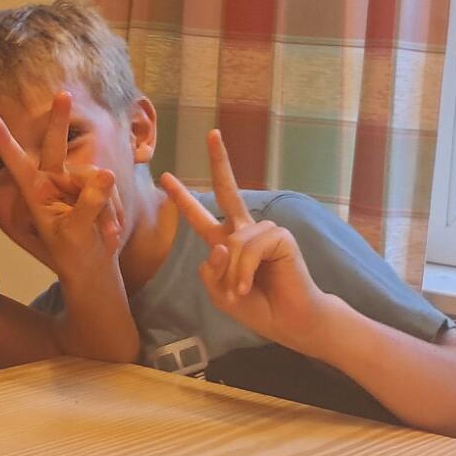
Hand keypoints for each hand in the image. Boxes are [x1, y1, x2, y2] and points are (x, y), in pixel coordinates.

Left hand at [0, 91, 122, 271]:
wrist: (92, 266)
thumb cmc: (74, 255)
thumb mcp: (76, 235)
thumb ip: (88, 205)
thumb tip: (106, 173)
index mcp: (36, 194)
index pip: (17, 164)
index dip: (5, 142)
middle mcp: (52, 182)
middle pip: (55, 145)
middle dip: (60, 120)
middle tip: (63, 94)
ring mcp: (73, 182)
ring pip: (94, 174)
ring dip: (105, 204)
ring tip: (106, 233)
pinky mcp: (94, 186)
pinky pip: (108, 184)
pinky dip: (113, 207)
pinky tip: (110, 228)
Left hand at [160, 129, 324, 349]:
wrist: (289, 321)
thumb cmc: (257, 307)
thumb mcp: (220, 294)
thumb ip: (210, 272)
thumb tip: (220, 246)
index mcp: (226, 242)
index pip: (201, 216)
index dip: (183, 199)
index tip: (166, 178)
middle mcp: (245, 231)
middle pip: (228, 190)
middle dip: (219, 162)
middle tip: (212, 134)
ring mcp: (265, 231)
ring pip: (232, 243)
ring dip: (231, 273)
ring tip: (241, 292)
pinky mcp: (281, 237)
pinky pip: (250, 248)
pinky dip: (244, 271)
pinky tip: (249, 286)